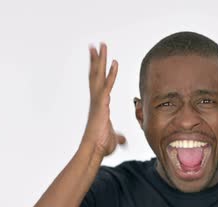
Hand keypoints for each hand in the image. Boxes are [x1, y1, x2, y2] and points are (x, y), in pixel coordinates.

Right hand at [80, 42, 125, 157]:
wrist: (93, 150)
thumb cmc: (100, 146)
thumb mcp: (113, 140)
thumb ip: (119, 137)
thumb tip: (123, 141)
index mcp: (100, 104)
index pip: (101, 83)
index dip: (103, 71)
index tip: (106, 60)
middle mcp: (97, 99)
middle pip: (96, 74)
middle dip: (97, 59)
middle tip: (98, 44)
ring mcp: (97, 100)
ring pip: (98, 75)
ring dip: (100, 59)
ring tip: (101, 45)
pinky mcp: (101, 104)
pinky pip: (107, 86)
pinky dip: (111, 74)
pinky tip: (114, 63)